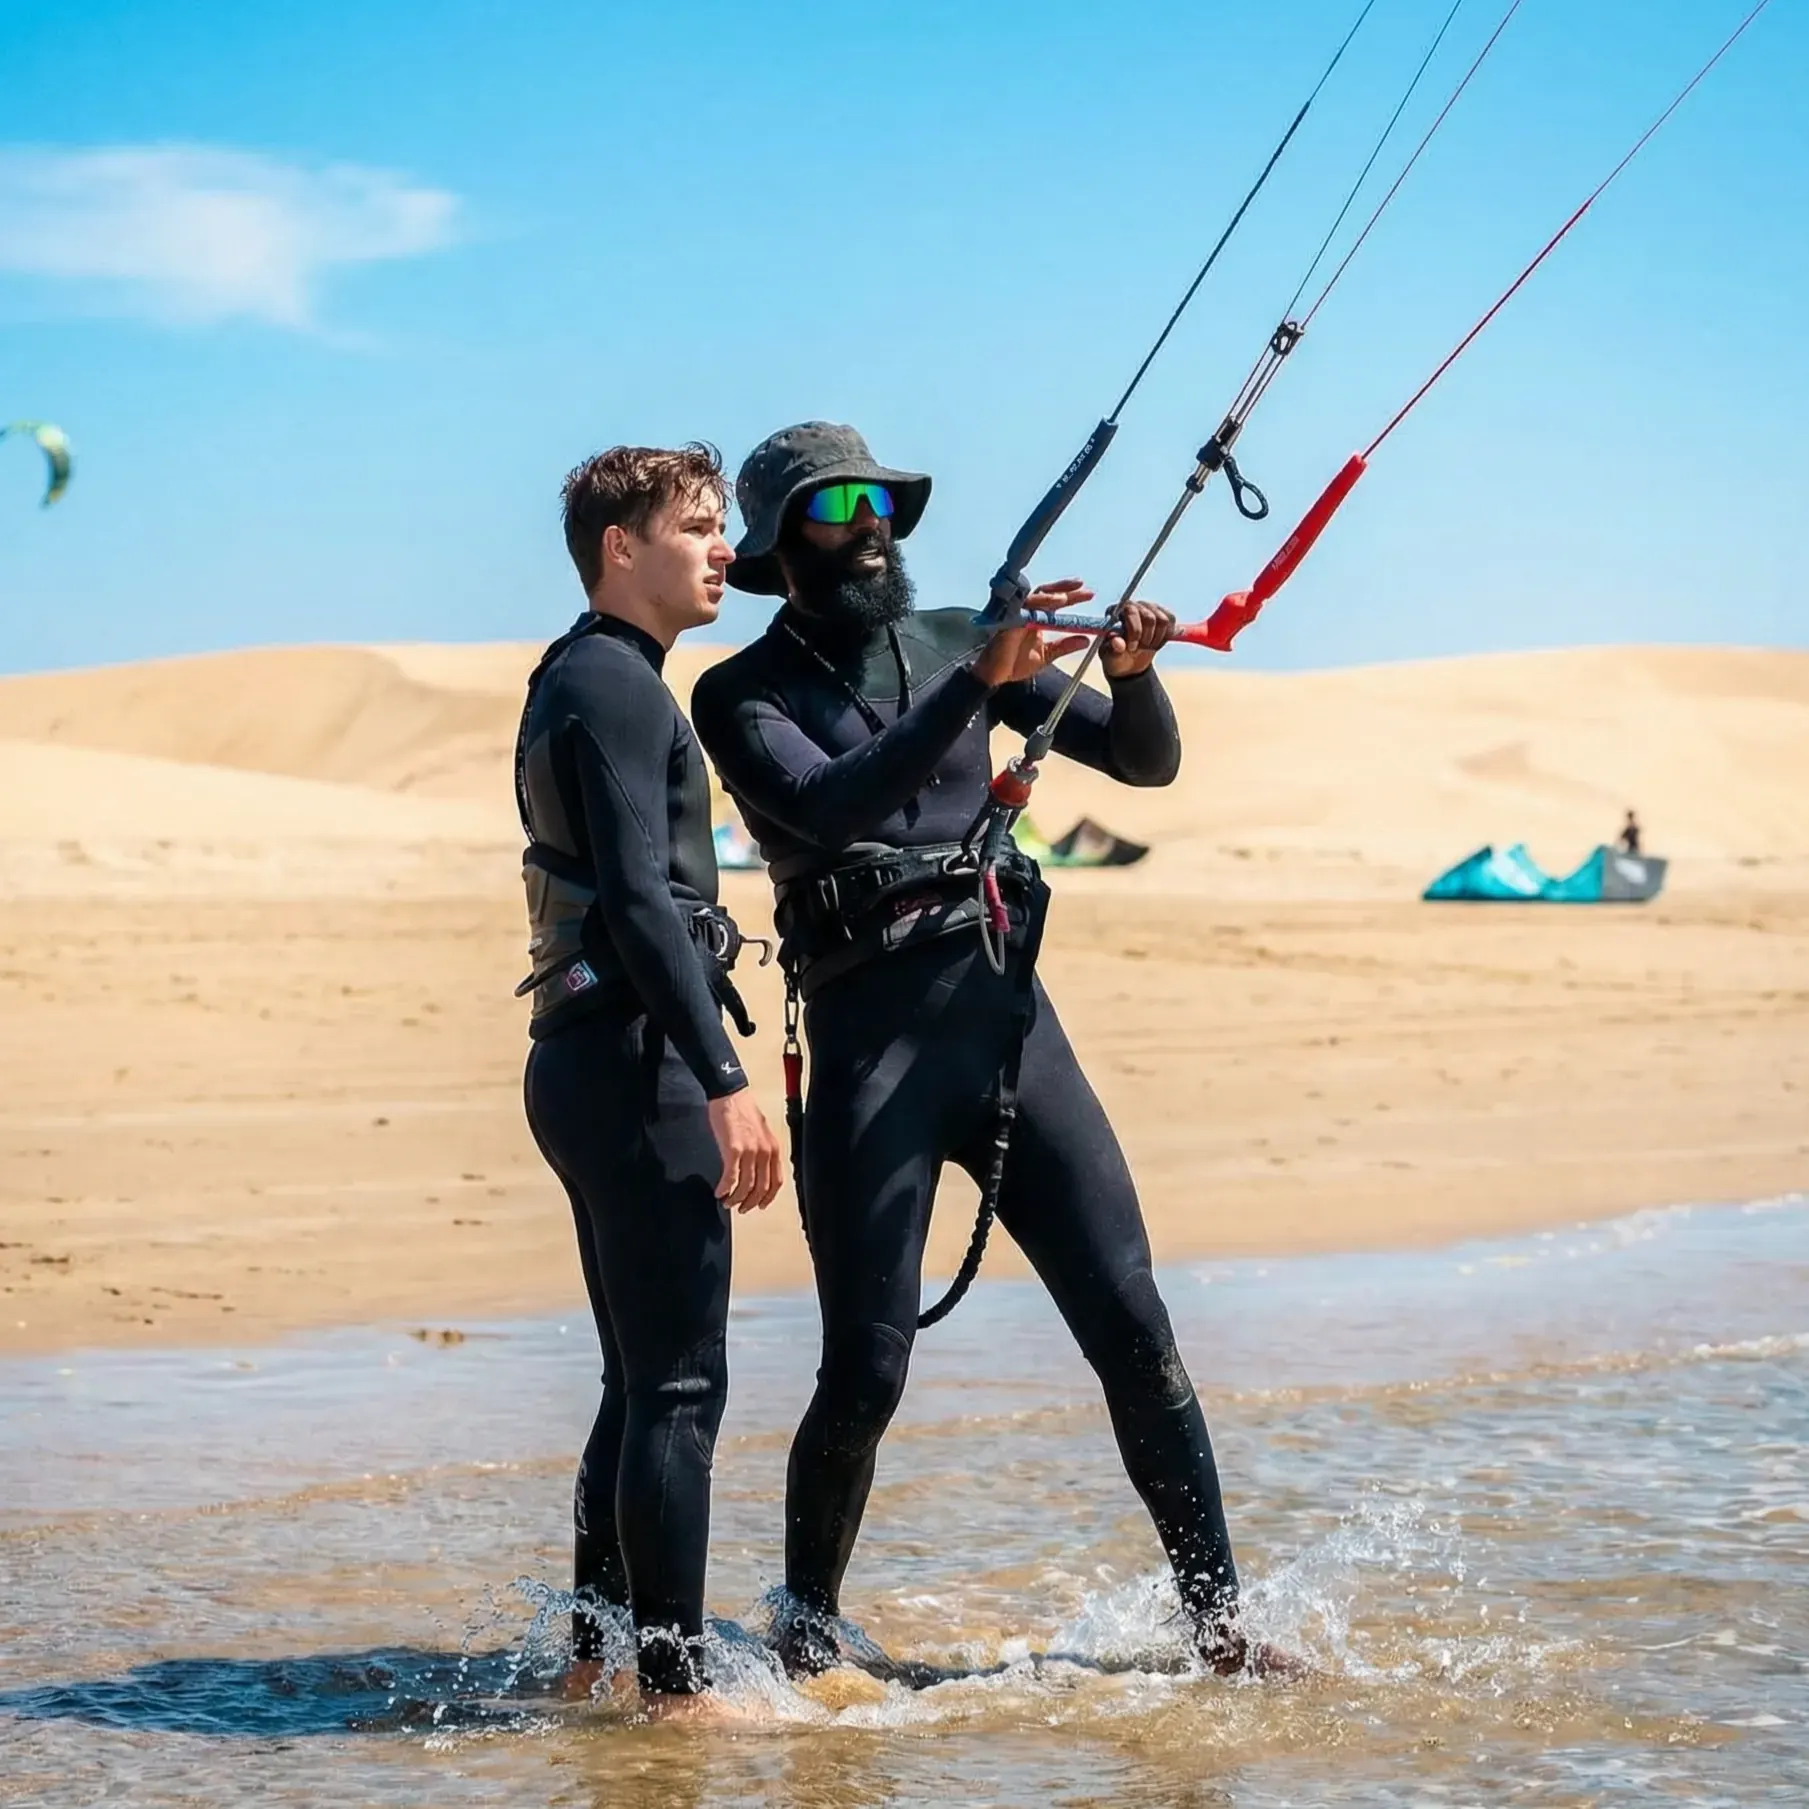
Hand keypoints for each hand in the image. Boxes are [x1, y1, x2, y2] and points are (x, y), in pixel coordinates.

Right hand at [706, 1089, 782, 1212]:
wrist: (730, 1094)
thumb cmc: (743, 1111)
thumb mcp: (761, 1133)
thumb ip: (762, 1151)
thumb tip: (758, 1171)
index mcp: (774, 1149)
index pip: (776, 1182)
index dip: (767, 1198)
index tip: (760, 1206)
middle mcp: (765, 1152)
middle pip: (760, 1188)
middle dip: (749, 1203)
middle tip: (740, 1208)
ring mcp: (750, 1151)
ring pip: (745, 1187)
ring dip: (735, 1199)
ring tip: (727, 1202)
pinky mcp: (733, 1149)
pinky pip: (730, 1178)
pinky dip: (724, 1189)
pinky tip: (719, 1192)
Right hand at [972, 577, 1093, 686]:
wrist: (995, 675)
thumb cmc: (1015, 663)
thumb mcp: (1046, 655)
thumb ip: (1064, 646)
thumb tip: (1086, 640)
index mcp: (1036, 618)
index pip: (1054, 602)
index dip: (1071, 596)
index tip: (1088, 594)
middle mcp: (1027, 613)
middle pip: (1046, 594)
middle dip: (1065, 589)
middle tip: (1083, 588)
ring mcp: (1017, 615)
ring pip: (1034, 598)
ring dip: (1050, 596)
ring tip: (1065, 598)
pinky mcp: (1008, 621)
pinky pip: (1021, 610)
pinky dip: (1033, 607)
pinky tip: (1043, 609)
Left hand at [1100, 599, 1175, 678]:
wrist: (1130, 661)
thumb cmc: (1116, 656)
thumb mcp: (1111, 656)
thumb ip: (1113, 649)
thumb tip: (1118, 643)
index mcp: (1115, 611)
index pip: (1131, 612)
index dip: (1135, 632)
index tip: (1132, 648)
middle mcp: (1132, 605)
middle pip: (1150, 618)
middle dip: (1147, 638)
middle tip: (1140, 649)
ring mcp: (1148, 607)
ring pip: (1163, 620)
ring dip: (1157, 639)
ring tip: (1147, 646)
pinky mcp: (1162, 613)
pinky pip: (1171, 620)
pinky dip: (1167, 635)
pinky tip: (1156, 642)